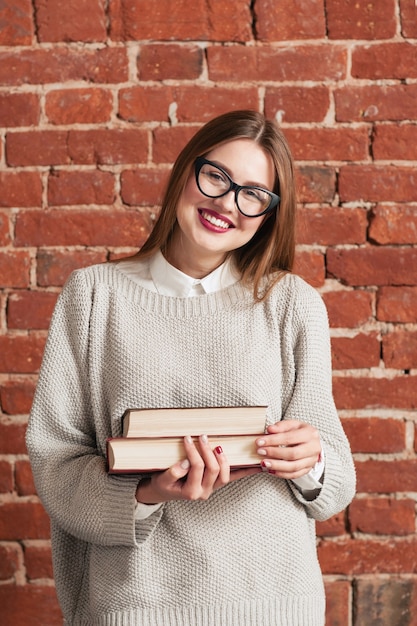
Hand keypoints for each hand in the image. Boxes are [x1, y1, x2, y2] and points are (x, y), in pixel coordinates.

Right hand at [136, 435, 260, 504]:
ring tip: (217, 445)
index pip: (197, 467)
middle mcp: (204, 492)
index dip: (193, 451)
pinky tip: (255, 465)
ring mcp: (212, 489)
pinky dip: (245, 471)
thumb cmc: (162, 484)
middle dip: (207, 451)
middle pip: (213, 469)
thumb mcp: (162, 479)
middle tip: (201, 436)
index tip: (187, 438)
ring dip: (223, 458)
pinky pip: (233, 478)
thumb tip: (186, 462)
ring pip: (225, 474)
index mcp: (191, 491)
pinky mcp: (216, 484)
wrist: (162, 493)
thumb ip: (173, 472)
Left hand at [255, 420, 321, 479]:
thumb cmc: (299, 431)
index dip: (273, 440)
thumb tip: (270, 429)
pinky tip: (271, 470)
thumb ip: (281, 426)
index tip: (259, 442)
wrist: (311, 441)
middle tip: (260, 451)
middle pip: (293, 454)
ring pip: (294, 467)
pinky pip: (294, 475)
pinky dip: (281, 474)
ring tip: (264, 463)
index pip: (290, 438)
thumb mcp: (292, 424)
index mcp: (310, 434)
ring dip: (277, 466)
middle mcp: (314, 448)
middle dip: (274, 453)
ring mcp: (312, 460)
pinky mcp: (308, 469)